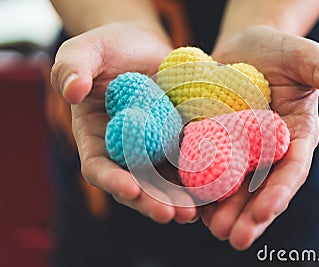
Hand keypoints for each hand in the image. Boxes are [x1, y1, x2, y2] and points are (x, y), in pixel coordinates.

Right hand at [51, 22, 197, 223]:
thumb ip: (73, 67)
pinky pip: (189, 162)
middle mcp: (126, 150)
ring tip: (195, 213)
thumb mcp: (86, 50)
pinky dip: (200, 178)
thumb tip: (72, 90)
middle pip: (137, 184)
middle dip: (153, 201)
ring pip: (165, 181)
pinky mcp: (179, 139)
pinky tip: (214, 190)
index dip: (112, 181)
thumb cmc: (108, 48)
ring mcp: (154, 148)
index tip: (131, 189)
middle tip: (173, 215)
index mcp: (96, 137)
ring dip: (179, 199)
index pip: (99, 167)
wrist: (143, 46)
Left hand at [201, 25, 318, 249]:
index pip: (292, 168)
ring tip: (211, 229)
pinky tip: (189, 205)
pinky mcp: (212, 139)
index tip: (267, 210)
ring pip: (232, 184)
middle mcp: (266, 149)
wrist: (243, 47)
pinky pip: (205, 166)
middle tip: (235, 238)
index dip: (281, 190)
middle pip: (260, 187)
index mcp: (294, 135)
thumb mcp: (307, 56)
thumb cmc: (280, 50)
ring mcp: (238, 147)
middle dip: (249, 215)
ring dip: (221, 209)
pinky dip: (199, 186)